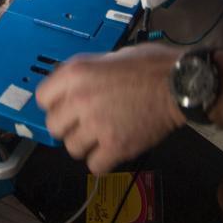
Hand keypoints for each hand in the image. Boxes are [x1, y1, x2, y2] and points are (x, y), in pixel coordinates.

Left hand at [35, 43, 184, 173]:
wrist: (180, 83)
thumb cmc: (152, 65)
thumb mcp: (111, 56)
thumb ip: (89, 72)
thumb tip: (76, 85)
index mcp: (76, 73)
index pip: (42, 98)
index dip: (55, 103)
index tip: (64, 106)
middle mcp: (80, 100)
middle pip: (54, 126)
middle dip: (68, 126)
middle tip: (83, 123)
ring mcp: (97, 125)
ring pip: (72, 148)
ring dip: (85, 144)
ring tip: (100, 136)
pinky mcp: (116, 146)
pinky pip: (95, 165)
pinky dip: (102, 161)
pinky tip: (112, 149)